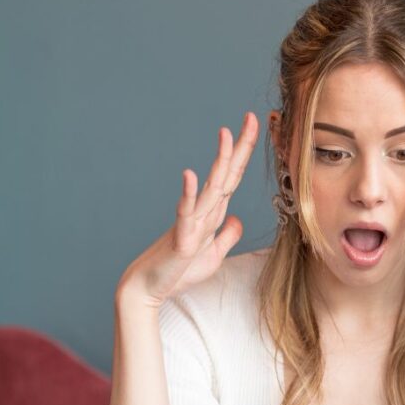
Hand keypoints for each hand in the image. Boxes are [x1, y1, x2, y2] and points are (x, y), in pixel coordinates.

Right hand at [117, 112, 258, 309]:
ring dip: (219, 161)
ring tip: (226, 134)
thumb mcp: (214, 255)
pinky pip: (185, 212)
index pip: (233, 176)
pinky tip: (191, 174)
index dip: (245, 152)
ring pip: (210, 187)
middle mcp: (204, 211)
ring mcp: (191, 222)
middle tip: (251, 117)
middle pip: (226, 173)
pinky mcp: (181, 238)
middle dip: (240, 146)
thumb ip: (227, 235)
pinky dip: (189, 193)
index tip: (255, 126)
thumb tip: (237, 218)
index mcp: (213, 213)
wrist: (150, 287)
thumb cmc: (179, 271)